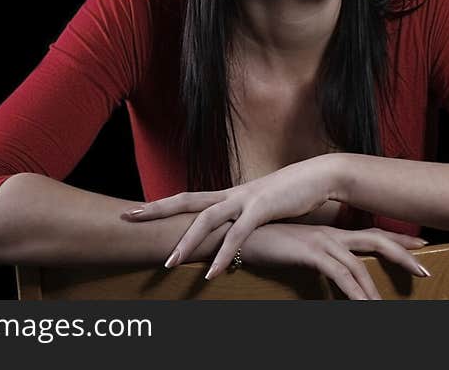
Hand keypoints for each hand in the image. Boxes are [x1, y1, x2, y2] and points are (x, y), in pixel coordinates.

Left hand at [121, 156, 336, 277]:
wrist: (320, 176)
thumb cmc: (292, 193)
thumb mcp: (262, 207)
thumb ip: (244, 218)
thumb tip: (231, 231)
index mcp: (229, 194)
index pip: (189, 198)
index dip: (163, 204)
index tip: (137, 209)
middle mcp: (231, 193)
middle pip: (186, 200)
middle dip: (157, 209)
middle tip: (128, 217)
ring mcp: (245, 199)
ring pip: (207, 218)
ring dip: (187, 242)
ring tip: (168, 263)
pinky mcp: (263, 208)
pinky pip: (238, 235)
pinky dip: (224, 255)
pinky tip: (213, 274)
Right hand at [240, 224, 431, 299]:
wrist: (239, 233)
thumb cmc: (266, 244)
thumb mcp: (297, 251)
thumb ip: (316, 258)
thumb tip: (331, 273)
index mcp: (331, 233)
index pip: (372, 233)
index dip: (398, 239)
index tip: (421, 244)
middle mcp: (331, 234)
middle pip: (376, 240)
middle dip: (402, 253)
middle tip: (425, 269)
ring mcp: (321, 241)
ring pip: (359, 265)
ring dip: (375, 288)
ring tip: (386, 307)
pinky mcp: (310, 252)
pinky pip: (339, 275)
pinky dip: (353, 293)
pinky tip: (363, 306)